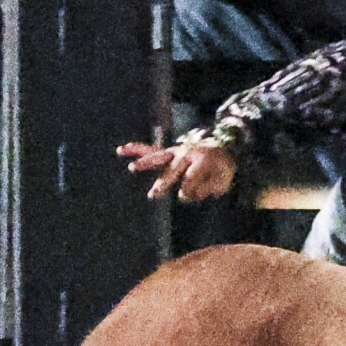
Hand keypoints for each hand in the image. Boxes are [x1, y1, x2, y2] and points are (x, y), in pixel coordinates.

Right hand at [119, 137, 235, 200]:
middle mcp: (187, 153)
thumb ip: (208, 188)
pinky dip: (137, 149)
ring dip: (145, 163)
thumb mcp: (223, 182)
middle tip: (154, 194)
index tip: (183, 196)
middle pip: (173, 169)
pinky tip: (122, 150)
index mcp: (203, 160)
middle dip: (164, 181)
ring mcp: (176, 152)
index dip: (188, 188)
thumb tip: (186, 194)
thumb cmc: (223, 170)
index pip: (192, 177)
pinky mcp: (169, 152)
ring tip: (132, 168)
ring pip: (159, 157)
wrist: (223, 149)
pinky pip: (151, 149)